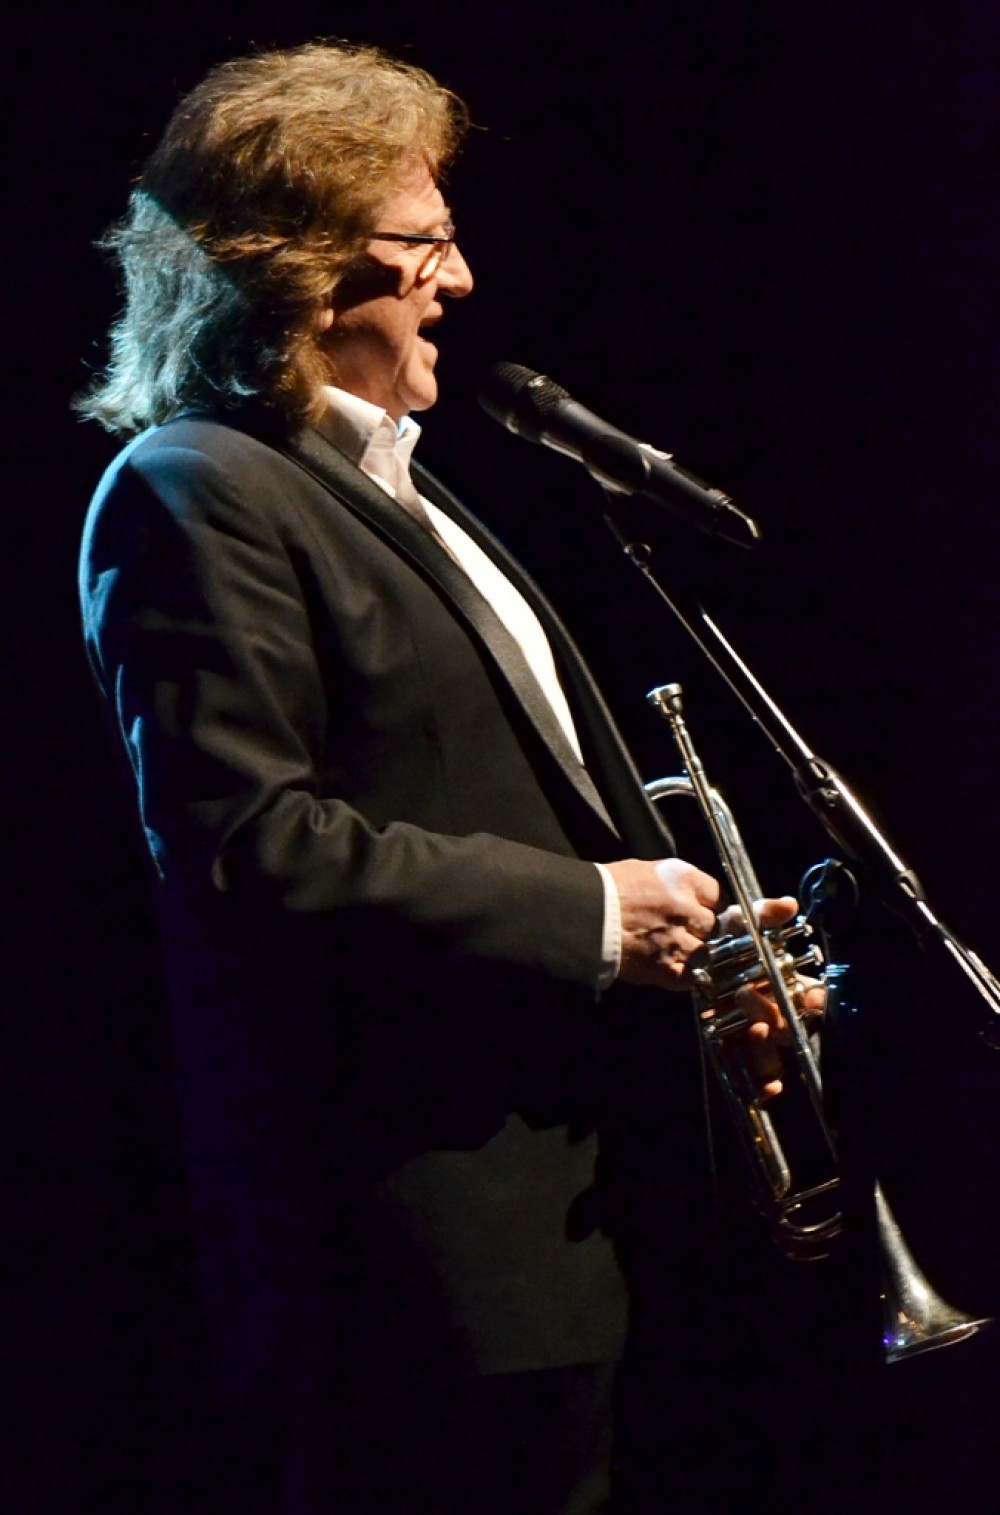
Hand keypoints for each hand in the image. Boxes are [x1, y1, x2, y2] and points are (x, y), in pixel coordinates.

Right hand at [605, 856, 719, 990]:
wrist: (582, 916)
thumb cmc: (606, 889)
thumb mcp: (645, 870)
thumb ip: (674, 883)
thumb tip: (690, 895)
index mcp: (682, 880)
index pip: (718, 894)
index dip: (711, 904)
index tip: (705, 909)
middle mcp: (686, 910)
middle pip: (714, 925)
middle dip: (702, 929)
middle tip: (685, 930)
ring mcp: (678, 942)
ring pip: (705, 953)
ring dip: (694, 953)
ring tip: (675, 950)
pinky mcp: (665, 969)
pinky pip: (689, 977)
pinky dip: (683, 975)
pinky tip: (669, 967)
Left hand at [718, 895, 825, 1097]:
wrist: (689, 956)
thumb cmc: (723, 938)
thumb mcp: (740, 921)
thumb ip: (763, 913)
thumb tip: (788, 905)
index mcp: (785, 982)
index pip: (811, 998)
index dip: (814, 1001)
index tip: (811, 998)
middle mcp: (776, 1010)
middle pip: (790, 1025)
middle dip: (775, 1015)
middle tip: (745, 994)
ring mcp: (758, 1030)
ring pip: (774, 1050)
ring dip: (769, 1049)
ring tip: (752, 1032)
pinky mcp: (736, 1045)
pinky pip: (756, 1071)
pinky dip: (764, 1084)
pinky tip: (765, 1090)